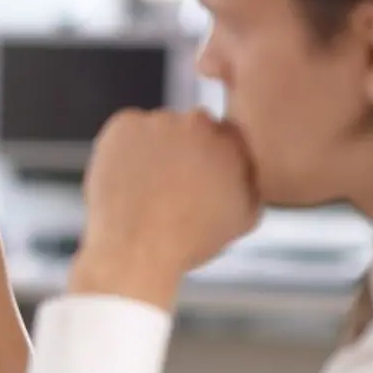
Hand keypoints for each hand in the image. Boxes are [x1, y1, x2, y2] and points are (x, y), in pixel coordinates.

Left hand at [74, 108, 259, 304]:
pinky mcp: (125, 124)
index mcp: (233, 142)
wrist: (140, 250)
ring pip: (156, 129)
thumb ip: (251, 181)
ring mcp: (160, 121)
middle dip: (181, 149)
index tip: (192, 179)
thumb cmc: (189, 241)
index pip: (222, 135)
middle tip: (166, 185)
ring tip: (143, 188)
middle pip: (190, 127)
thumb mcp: (242, 218)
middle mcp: (200, 123)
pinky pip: (124, 129)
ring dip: (152, 148)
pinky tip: (125, 178)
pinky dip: (122, 148)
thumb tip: (245, 165)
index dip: (205, 158)